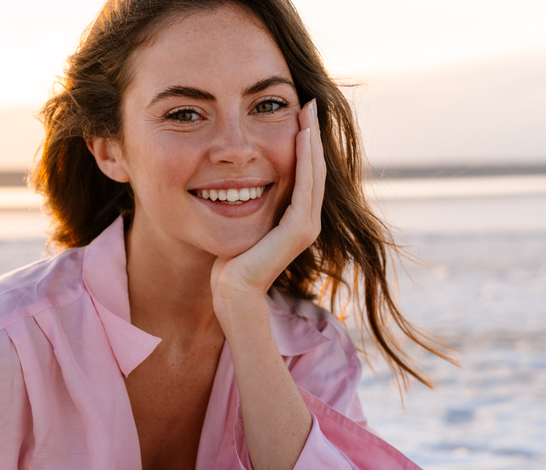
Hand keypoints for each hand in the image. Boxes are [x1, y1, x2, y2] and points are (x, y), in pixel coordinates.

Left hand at [210, 99, 324, 313]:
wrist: (233, 292)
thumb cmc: (230, 262)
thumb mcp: (241, 223)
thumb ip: (249, 203)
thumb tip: (235, 180)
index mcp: (296, 218)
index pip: (305, 172)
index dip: (305, 142)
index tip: (299, 112)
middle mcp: (307, 220)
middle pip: (315, 167)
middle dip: (312, 133)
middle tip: (310, 102)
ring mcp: (306, 225)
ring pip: (314, 172)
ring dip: (312, 139)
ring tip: (308, 110)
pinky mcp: (299, 229)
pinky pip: (305, 185)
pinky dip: (305, 158)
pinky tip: (300, 134)